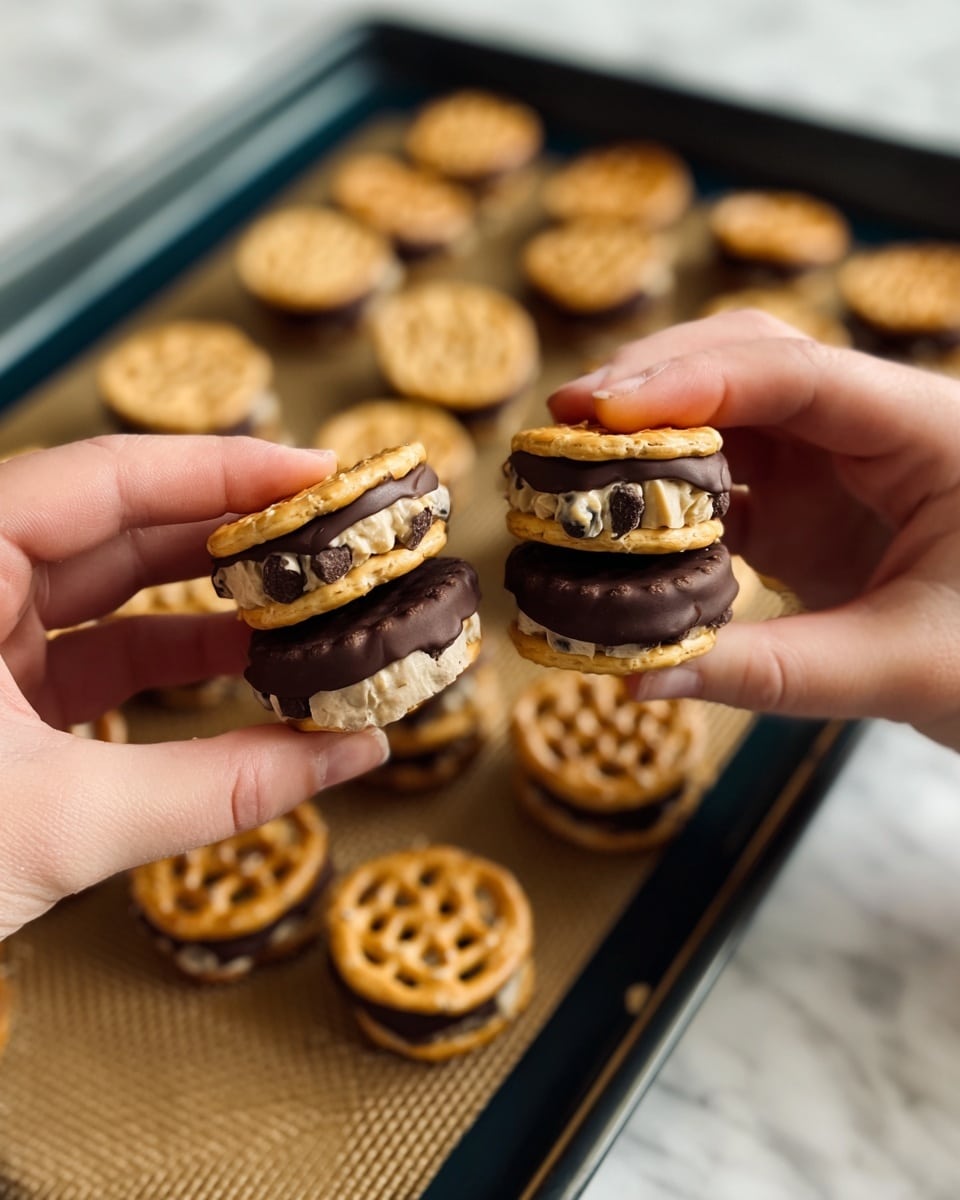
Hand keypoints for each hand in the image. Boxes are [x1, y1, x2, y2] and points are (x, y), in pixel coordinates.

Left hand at [0, 436, 387, 937]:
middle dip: (231, 531)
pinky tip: (247, 666)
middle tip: (333, 534)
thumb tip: (352, 754)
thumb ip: (222, 787)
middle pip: (115, 524)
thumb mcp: (63, 824)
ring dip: (209, 598)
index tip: (321, 475)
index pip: (103, 480)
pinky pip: (96, 651)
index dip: (224, 471)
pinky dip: (171, 658)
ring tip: (306, 600)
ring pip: (109, 588)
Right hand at [549, 310, 959, 749]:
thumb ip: (769, 673)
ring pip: (728, 414)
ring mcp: (840, 463)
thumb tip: (635, 675)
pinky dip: (667, 495)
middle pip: (751, 362)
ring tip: (573, 463)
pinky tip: (621, 520)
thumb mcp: (901, 670)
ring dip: (648, 435)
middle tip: (564, 422)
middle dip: (653, 384)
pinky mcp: (810, 506)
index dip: (693, 381)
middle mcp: (876, 426)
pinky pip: (726, 479)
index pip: (799, 373)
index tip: (601, 411)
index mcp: (927, 430)